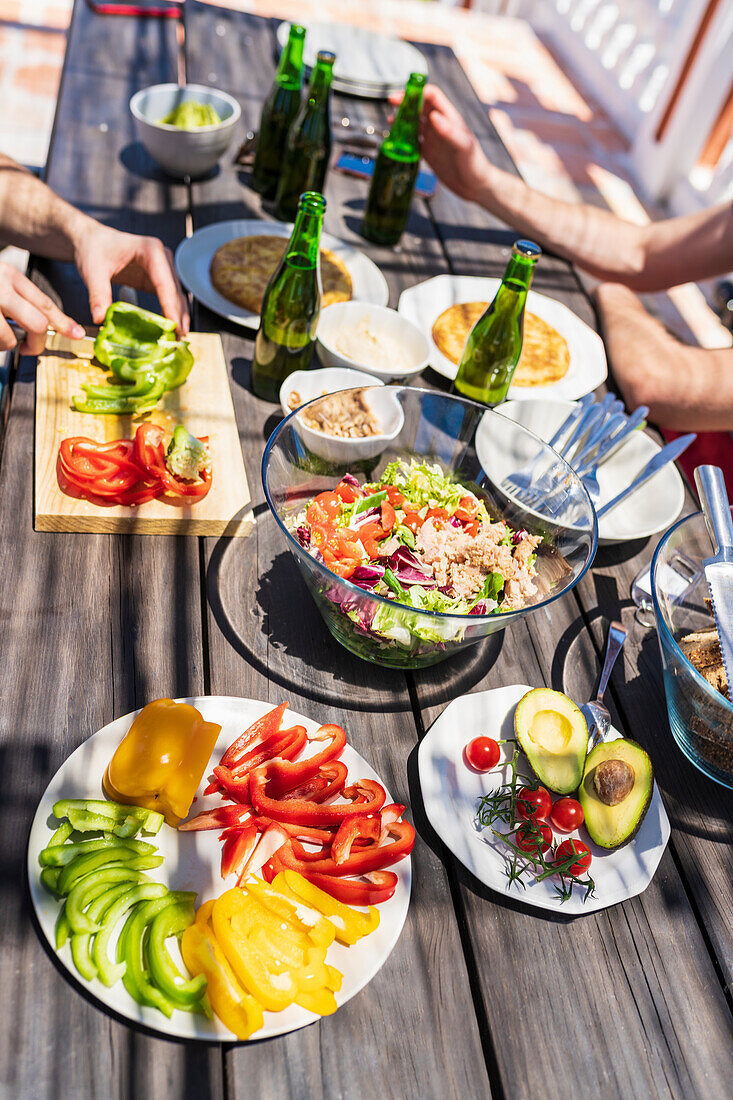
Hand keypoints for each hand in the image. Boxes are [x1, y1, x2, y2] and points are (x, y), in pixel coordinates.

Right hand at [0, 262, 84, 354]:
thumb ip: (18, 299)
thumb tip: (41, 325)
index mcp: (11, 276)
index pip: (45, 303)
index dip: (63, 323)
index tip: (77, 333)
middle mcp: (2, 285)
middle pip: (38, 323)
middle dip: (36, 343)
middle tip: (27, 347)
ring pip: (14, 338)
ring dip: (7, 344)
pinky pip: (0, 340)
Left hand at [72, 222, 189, 334]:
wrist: (91, 240)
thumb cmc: (93, 249)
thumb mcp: (93, 271)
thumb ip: (98, 294)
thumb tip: (100, 318)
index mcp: (150, 250)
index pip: (165, 283)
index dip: (171, 307)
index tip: (174, 327)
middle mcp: (162, 257)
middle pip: (175, 291)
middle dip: (178, 315)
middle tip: (178, 339)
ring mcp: (163, 267)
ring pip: (177, 295)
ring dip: (179, 316)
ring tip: (178, 338)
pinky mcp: (159, 278)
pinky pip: (169, 297)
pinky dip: (171, 312)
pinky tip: (171, 328)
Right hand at [390, 84, 490, 203]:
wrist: (475, 186)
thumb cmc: (474, 164)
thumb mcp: (464, 146)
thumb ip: (449, 131)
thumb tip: (433, 116)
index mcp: (449, 118)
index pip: (432, 96)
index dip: (417, 91)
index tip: (403, 95)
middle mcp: (440, 125)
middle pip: (420, 106)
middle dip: (405, 102)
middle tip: (391, 103)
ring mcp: (433, 138)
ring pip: (414, 122)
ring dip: (402, 119)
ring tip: (390, 122)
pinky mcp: (429, 152)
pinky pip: (412, 141)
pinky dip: (403, 139)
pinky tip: (395, 141)